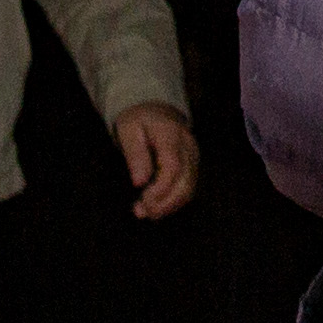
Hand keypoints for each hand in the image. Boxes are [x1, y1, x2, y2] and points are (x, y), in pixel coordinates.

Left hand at [116, 103, 200, 218]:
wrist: (155, 109)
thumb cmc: (139, 119)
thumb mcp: (128, 129)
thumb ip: (135, 153)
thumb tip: (139, 181)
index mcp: (171, 134)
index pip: (173, 167)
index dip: (160, 188)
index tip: (143, 200)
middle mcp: (188, 146)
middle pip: (185, 182)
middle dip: (165, 203)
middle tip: (143, 212)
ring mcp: (193, 156)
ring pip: (189, 188)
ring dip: (170, 206)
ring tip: (148, 213)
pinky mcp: (193, 165)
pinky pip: (189, 188)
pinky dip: (174, 201)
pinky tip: (158, 207)